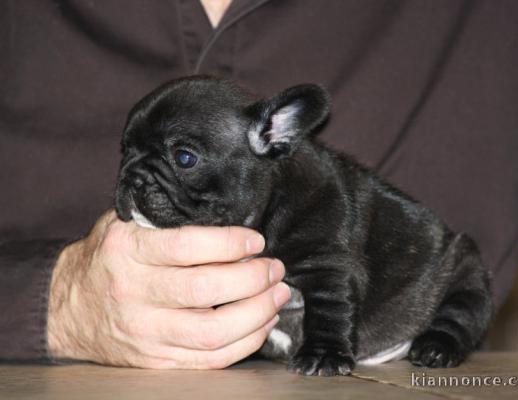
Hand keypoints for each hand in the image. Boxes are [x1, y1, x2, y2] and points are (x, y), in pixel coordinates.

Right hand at [47, 210, 289, 368]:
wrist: (70, 308)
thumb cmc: (108, 258)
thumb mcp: (125, 224)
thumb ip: (167, 219)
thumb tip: (228, 214)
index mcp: (127, 250)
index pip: (187, 246)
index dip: (229, 242)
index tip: (255, 239)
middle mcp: (134, 292)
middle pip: (206, 291)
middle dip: (253, 279)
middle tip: (274, 268)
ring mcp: (144, 332)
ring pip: (212, 333)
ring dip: (257, 313)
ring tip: (278, 295)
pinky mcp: (155, 360)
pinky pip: (209, 360)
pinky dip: (245, 342)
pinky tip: (262, 323)